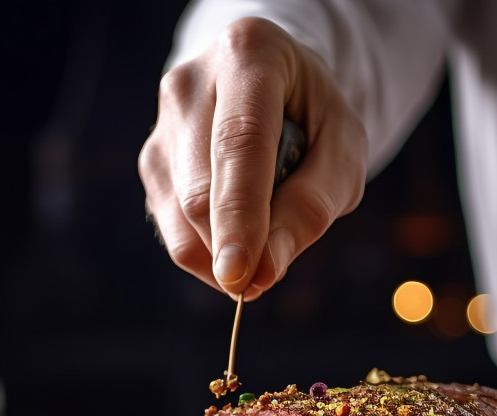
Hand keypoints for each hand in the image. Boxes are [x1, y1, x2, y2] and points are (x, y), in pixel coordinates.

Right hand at [139, 17, 367, 299]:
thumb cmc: (316, 119)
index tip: (241, 275)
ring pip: (179, 218)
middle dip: (231, 249)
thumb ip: (313, 206)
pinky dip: (208, 254)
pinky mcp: (152, 163)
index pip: (239, 144)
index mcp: (248, 55)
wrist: (275, 90)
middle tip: (264, 281)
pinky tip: (237, 239)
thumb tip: (263, 270)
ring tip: (262, 244)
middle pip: (199, 191)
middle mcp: (190, 84)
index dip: (239, 216)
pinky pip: (173, 231)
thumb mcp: (344, 153)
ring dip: (222, 255)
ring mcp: (162, 125)